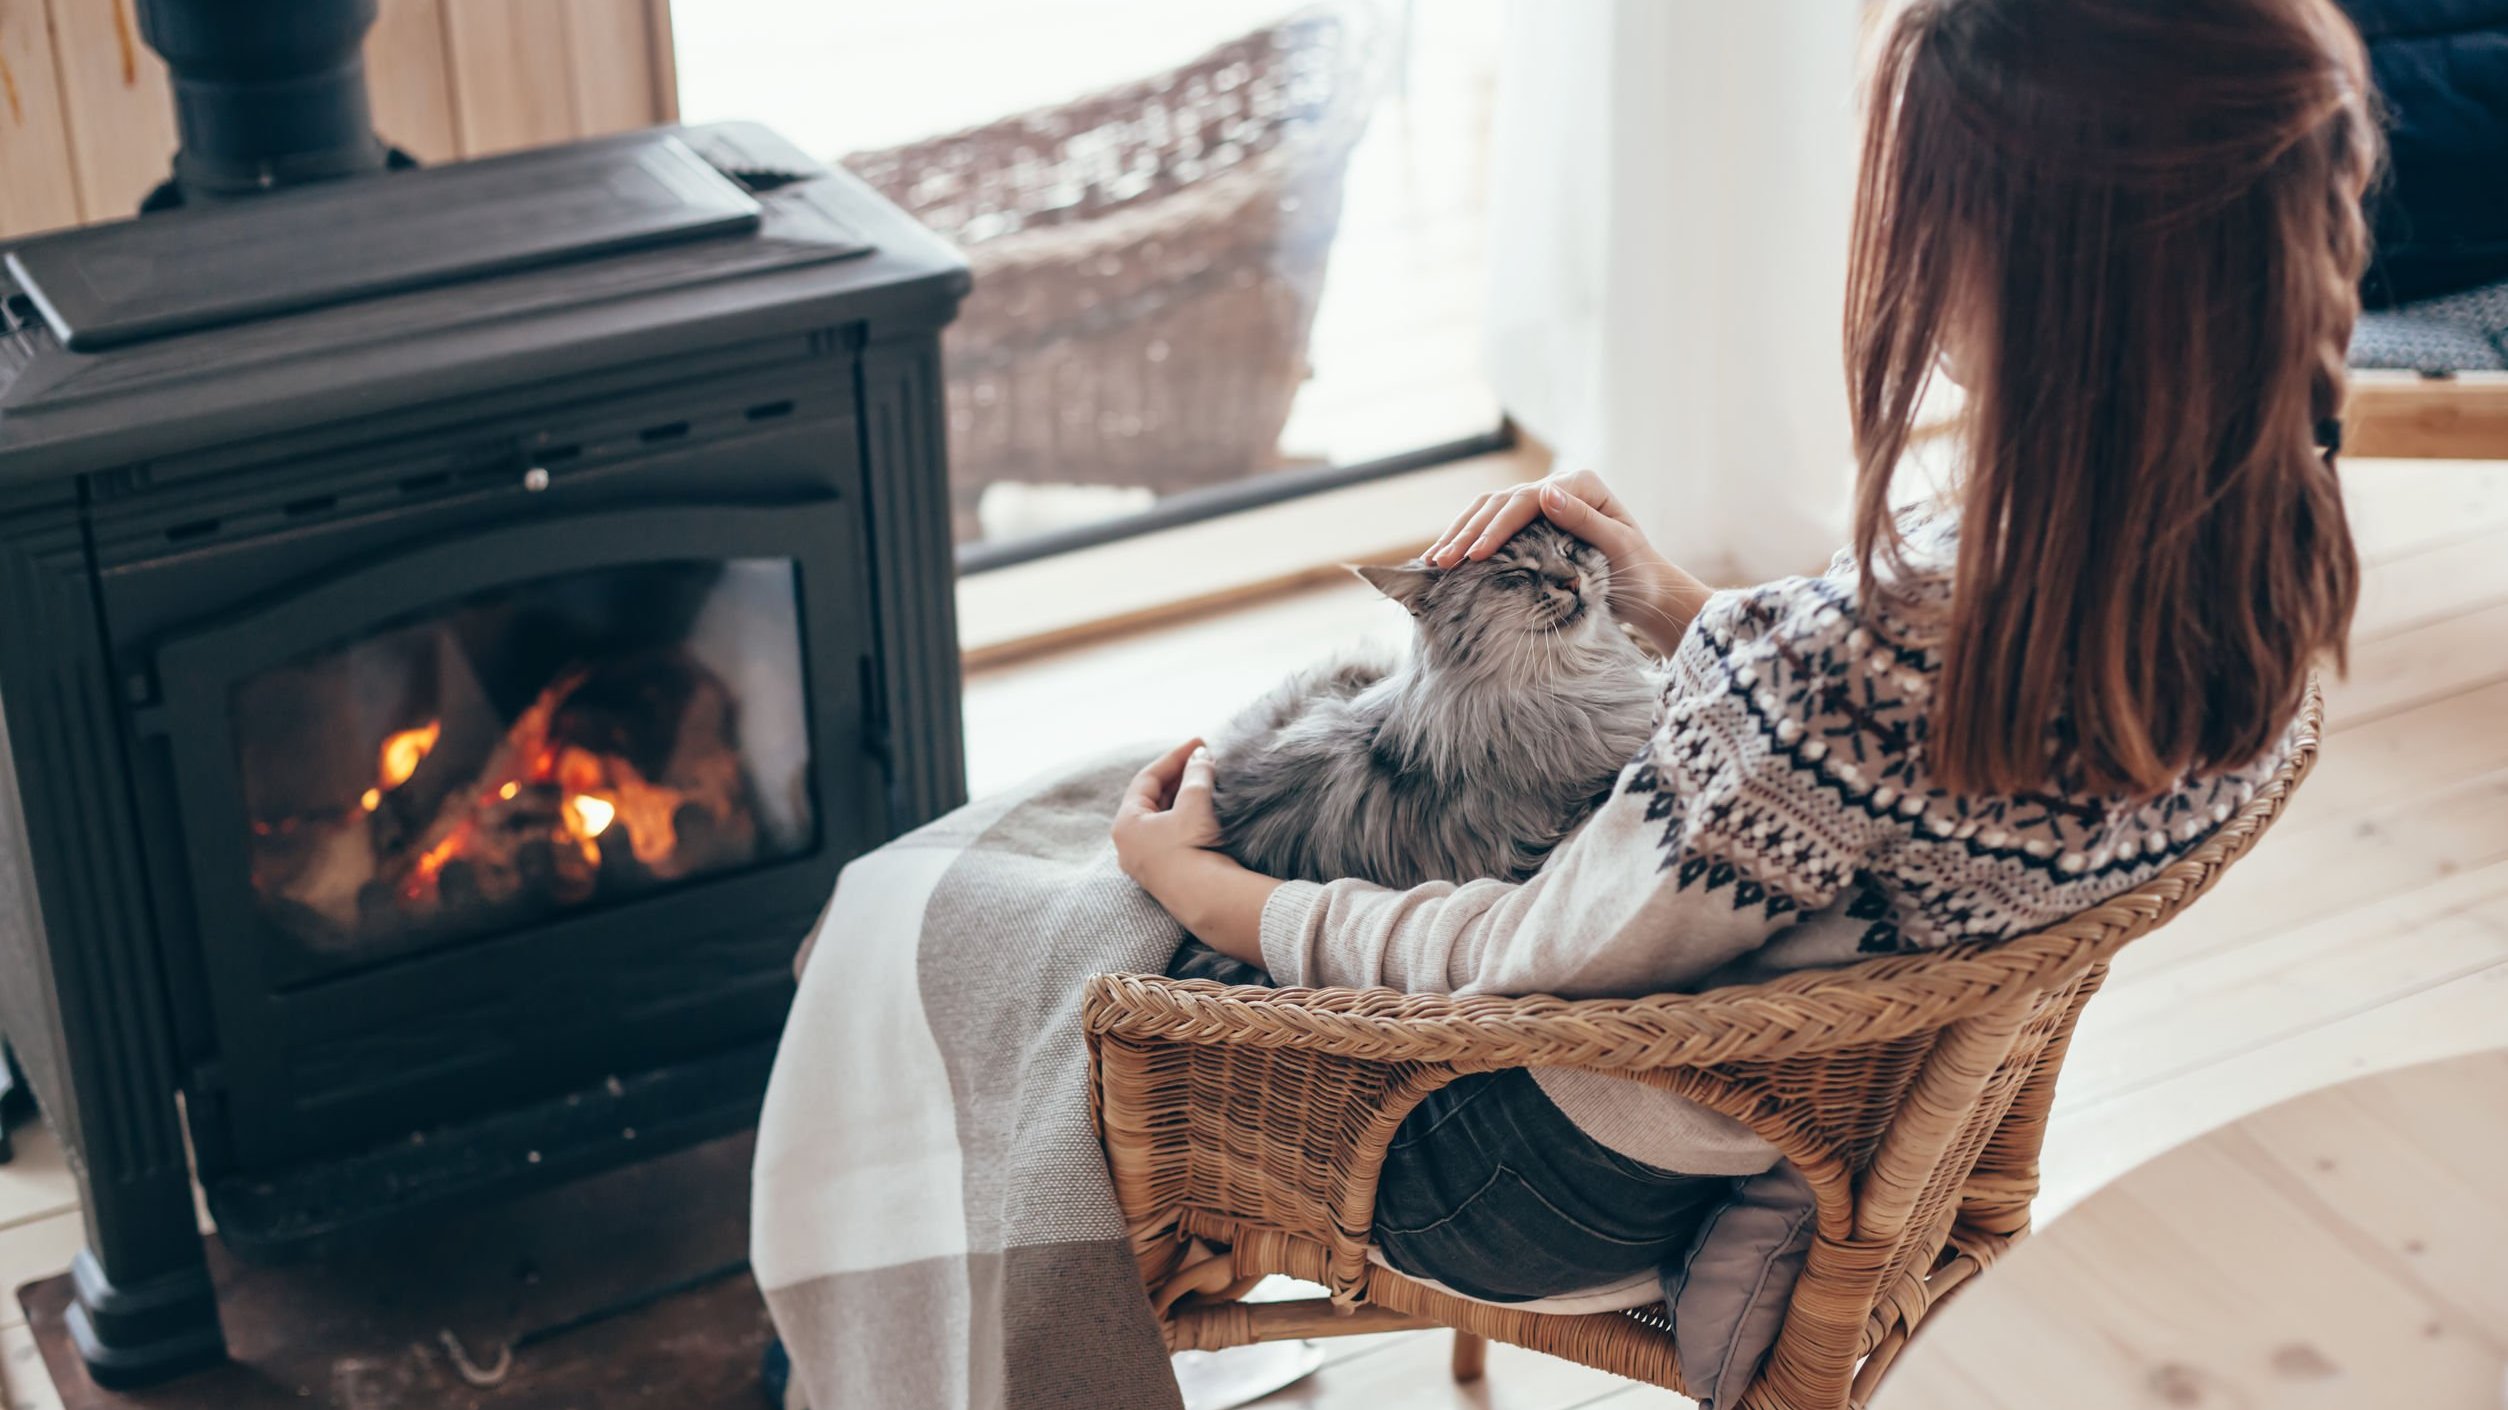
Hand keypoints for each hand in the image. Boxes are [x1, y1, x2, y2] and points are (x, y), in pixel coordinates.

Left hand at [1111, 740, 1277, 964]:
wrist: (1207, 900)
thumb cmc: (1193, 849)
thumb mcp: (1194, 804)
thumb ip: (1196, 775)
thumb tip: (1201, 757)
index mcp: (1126, 824)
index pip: (1148, 778)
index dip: (1175, 757)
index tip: (1200, 742)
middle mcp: (1128, 844)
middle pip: (1153, 798)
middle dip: (1180, 776)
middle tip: (1205, 760)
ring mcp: (1144, 862)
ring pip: (1163, 818)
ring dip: (1184, 797)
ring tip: (1209, 781)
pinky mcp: (1163, 875)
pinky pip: (1170, 837)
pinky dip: (1186, 818)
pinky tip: (1205, 811)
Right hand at [1425, 468, 1710, 655]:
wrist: (1649, 588)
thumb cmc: (1640, 571)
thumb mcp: (1618, 545)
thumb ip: (1582, 519)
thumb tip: (1543, 491)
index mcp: (1579, 484)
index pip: (1525, 501)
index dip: (1496, 527)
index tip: (1474, 555)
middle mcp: (1557, 487)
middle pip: (1500, 503)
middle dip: (1467, 532)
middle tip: (1441, 561)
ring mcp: (1543, 503)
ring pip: (1488, 510)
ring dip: (1459, 534)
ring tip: (1434, 560)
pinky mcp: (1533, 524)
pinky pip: (1493, 525)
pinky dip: (1468, 539)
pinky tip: (1448, 555)